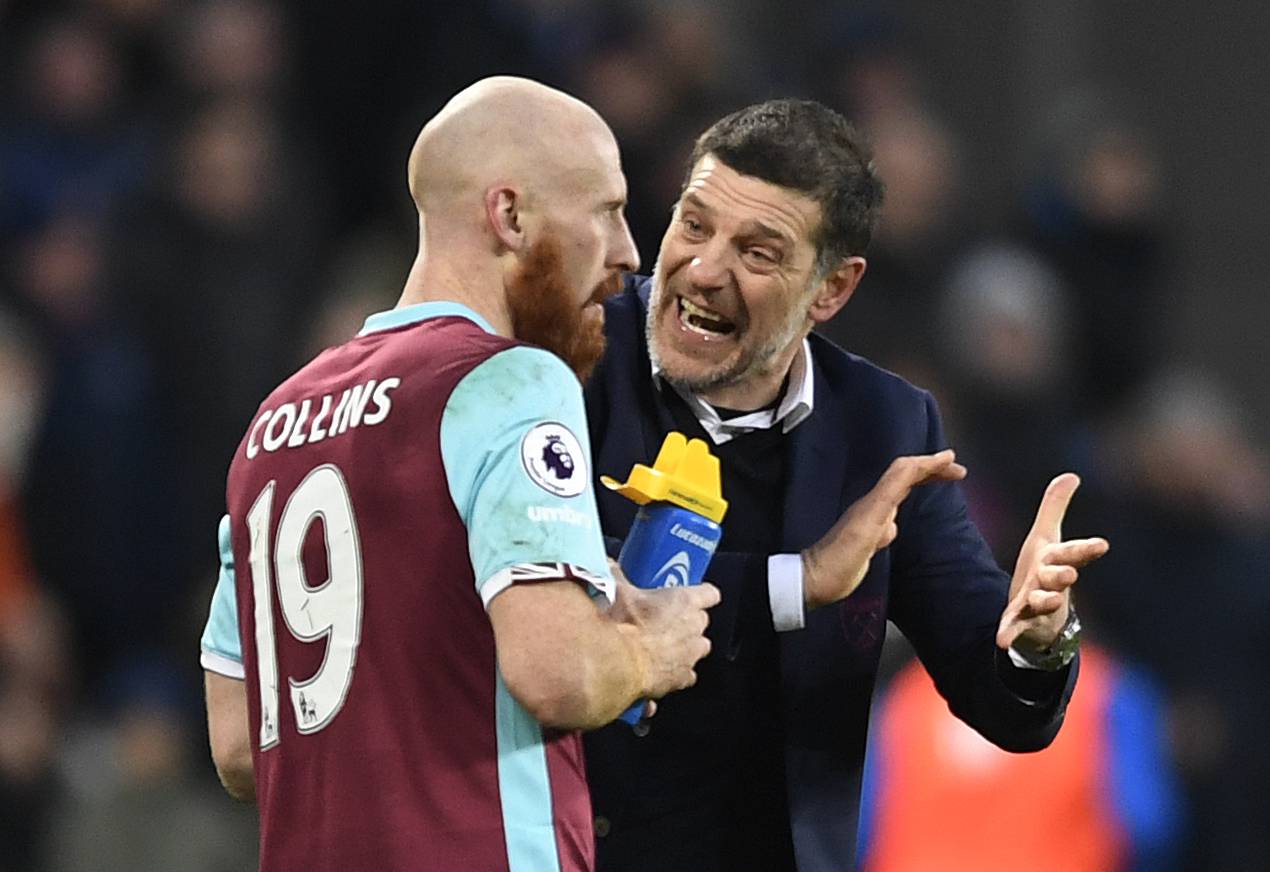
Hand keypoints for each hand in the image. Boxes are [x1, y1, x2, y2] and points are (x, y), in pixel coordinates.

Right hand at [612, 578, 719, 701]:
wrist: (617, 662)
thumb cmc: (623, 625)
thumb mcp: (617, 591)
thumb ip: (616, 576)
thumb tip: (609, 565)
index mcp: (684, 601)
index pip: (709, 593)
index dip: (702, 594)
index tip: (693, 594)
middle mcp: (694, 627)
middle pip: (701, 621)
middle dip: (687, 621)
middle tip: (664, 619)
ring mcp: (691, 654)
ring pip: (699, 648)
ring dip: (685, 646)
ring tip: (662, 646)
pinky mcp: (682, 678)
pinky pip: (686, 675)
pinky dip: (676, 673)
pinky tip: (658, 670)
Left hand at [801, 450, 966, 609]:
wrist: (817, 580)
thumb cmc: (840, 558)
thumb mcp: (866, 528)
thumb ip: (885, 506)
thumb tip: (905, 492)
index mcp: (874, 501)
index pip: (904, 471)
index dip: (928, 463)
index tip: (951, 458)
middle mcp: (873, 505)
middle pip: (904, 477)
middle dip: (930, 470)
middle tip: (956, 470)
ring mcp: (871, 519)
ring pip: (900, 490)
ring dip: (922, 481)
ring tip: (942, 478)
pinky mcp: (870, 535)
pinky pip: (894, 510)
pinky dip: (908, 502)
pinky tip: (909, 509)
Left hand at [997, 473, 1108, 652]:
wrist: (1038, 614)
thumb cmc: (1044, 570)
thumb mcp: (1046, 537)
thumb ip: (1055, 507)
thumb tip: (1071, 475)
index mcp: (1056, 561)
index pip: (1074, 553)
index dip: (1087, 549)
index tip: (1102, 545)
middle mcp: (1050, 584)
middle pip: (1058, 578)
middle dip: (1062, 575)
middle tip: (1068, 574)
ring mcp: (1037, 605)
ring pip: (1042, 602)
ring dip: (1044, 600)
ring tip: (1045, 600)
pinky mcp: (1021, 622)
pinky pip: (1014, 628)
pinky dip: (1009, 634)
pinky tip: (1001, 641)